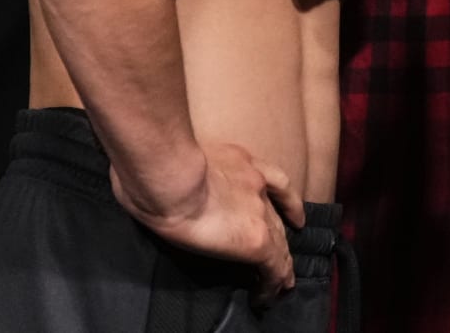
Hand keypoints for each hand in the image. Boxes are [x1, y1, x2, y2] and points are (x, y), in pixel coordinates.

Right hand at [112, 140, 304, 299]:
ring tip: (281, 283)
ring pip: (279, 242)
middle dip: (282, 233)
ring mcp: (259, 211)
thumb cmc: (159, 159)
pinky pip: (272, 267)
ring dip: (281, 262)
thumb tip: (159, 180)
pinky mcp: (255, 240)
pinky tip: (267, 296)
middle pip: (277, 215)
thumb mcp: (182, 154)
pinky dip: (273, 283)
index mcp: (238, 160)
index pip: (271, 181)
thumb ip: (184, 166)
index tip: (290, 213)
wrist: (172, 174)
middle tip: (284, 253)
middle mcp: (256, 182)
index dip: (282, 200)